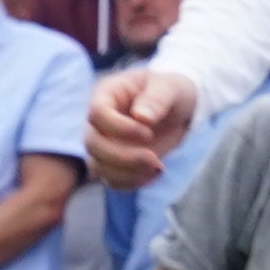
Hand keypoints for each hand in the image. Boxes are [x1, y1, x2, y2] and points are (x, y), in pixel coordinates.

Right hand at [87, 64, 200, 189]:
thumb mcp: (170, 87)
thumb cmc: (170, 91)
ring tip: (158, 169)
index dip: (119, 128)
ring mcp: (105, 142)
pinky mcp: (117, 161)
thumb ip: (156, 99)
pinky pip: (112, 179)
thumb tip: (142, 117)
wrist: (177, 106)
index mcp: (108, 95)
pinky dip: (131, 183)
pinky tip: (154, 175)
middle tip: (155, 161)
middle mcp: (100, 121)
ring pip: (98, 166)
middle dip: (123, 158)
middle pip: (93, 144)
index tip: (148, 134)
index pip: (97, 113)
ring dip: (127, 174)